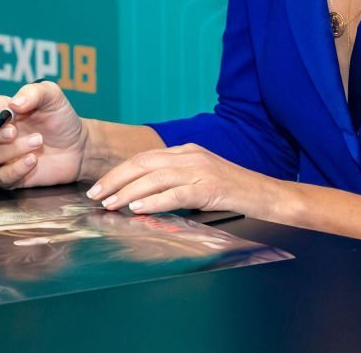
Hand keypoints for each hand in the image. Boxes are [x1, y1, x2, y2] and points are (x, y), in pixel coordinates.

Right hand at [0, 81, 88, 189]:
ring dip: (14, 149)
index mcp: (0, 110)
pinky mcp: (10, 176)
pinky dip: (16, 168)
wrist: (79, 146)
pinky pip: (1, 176)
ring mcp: (1, 156)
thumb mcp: (52, 96)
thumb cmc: (61, 119)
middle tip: (14, 131)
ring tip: (38, 141)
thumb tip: (13, 104)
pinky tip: (33, 160)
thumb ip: (33, 92)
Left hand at [87, 144, 282, 218]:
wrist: (265, 194)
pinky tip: (138, 209)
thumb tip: (141, 197)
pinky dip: (154, 201)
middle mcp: (191, 155)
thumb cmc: (232, 191)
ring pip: (155, 177)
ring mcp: (201, 170)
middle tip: (95, 195)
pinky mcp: (210, 188)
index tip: (100, 186)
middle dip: (115, 178)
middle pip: (144, 162)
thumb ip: (175, 181)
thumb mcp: (200, 179)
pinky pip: (175, 193)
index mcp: (187, 151)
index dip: (119, 171)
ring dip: (128, 192)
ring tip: (110, 204)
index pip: (144, 157)